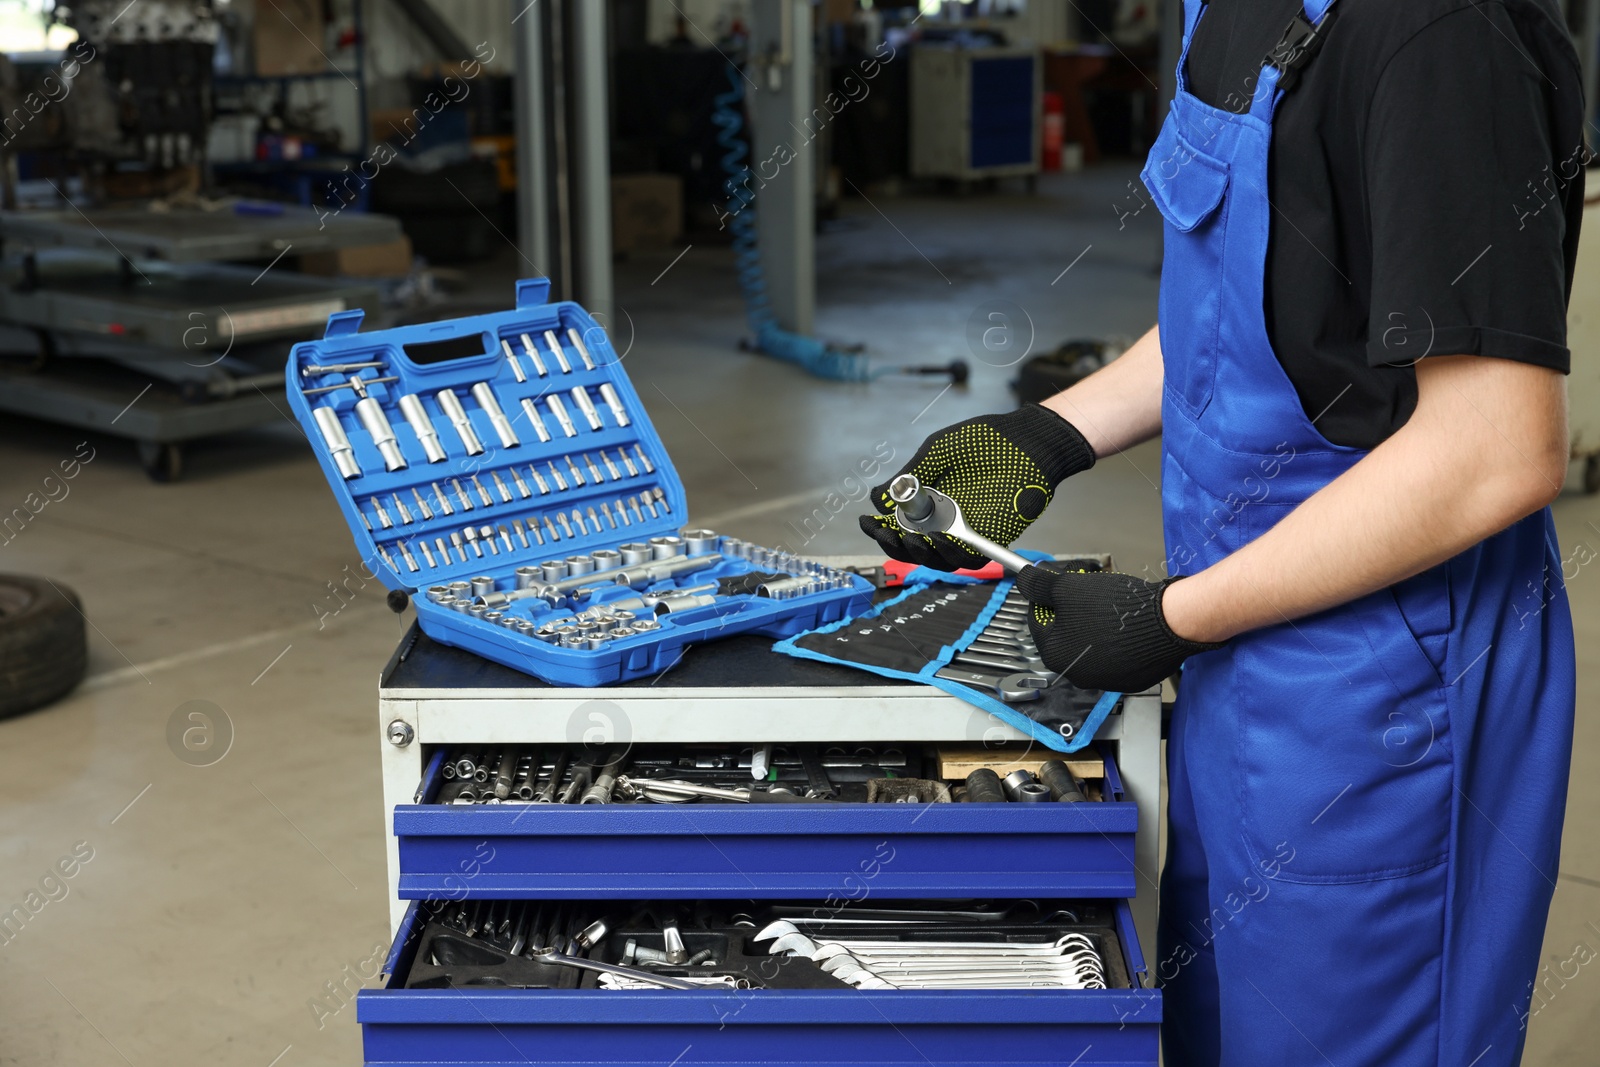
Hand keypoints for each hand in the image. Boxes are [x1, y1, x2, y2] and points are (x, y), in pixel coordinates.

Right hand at [859, 405, 1094, 570]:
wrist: (1026, 441)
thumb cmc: (984, 441)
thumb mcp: (938, 452)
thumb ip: (911, 476)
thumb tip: (877, 498)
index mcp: (926, 501)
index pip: (895, 523)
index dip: (878, 528)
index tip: (868, 523)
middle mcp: (942, 520)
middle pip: (911, 547)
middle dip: (895, 545)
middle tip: (889, 534)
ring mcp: (965, 531)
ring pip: (936, 559)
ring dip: (920, 553)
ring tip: (912, 539)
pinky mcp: (989, 539)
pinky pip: (967, 559)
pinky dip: (951, 554)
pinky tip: (940, 540)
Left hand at [1014, 564, 1222, 692]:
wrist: (1164, 622)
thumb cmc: (1112, 607)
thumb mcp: (1067, 587)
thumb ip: (1040, 586)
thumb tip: (1024, 580)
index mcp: (1055, 655)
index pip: (1038, 623)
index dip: (1045, 600)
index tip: (1055, 588)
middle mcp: (1077, 675)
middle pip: (1065, 637)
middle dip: (1070, 614)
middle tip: (1084, 595)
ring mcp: (1106, 680)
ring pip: (1091, 648)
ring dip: (1093, 628)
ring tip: (1108, 607)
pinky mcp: (1131, 680)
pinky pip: (1116, 657)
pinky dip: (1116, 642)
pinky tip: (1125, 625)